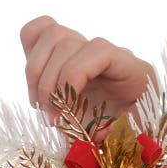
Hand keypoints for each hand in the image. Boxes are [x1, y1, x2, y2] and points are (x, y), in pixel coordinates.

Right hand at [20, 15, 156, 138]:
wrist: (136, 116)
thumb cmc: (136, 123)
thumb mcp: (134, 129)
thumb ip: (117, 132)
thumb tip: (92, 135)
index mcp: (131, 67)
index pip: (99, 51)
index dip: (73, 77)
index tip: (64, 111)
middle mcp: (107, 50)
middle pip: (66, 44)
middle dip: (51, 85)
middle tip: (52, 118)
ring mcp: (84, 47)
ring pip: (51, 35)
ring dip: (36, 73)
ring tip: (41, 105)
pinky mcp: (64, 52)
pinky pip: (39, 33)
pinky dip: (30, 53)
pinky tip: (34, 84)